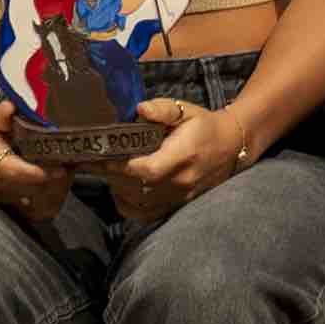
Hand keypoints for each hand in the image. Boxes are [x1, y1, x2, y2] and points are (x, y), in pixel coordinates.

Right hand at [0, 100, 72, 221]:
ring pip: (33, 205)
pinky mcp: (4, 203)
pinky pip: (31, 212)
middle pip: (29, 191)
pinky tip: (58, 186)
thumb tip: (12, 108)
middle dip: (55, 182)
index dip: (40, 173)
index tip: (62, 166)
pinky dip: (48, 203)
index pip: (14, 172)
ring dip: (54, 193)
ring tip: (67, 174)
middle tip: (72, 164)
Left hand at [107, 96, 245, 221]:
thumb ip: (162, 109)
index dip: (118, 165)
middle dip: (111, 174)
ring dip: (117, 187)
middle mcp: (181, 181)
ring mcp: (179, 197)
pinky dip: (127, 204)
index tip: (99, 155)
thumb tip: (140, 109)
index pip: (145, 169)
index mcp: (183, 156)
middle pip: (136, 186)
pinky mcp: (176, 206)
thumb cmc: (203, 126)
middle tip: (94, 160)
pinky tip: (121, 188)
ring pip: (137, 201)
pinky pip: (144, 214)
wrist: (230, 147)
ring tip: (107, 170)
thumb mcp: (185, 110)